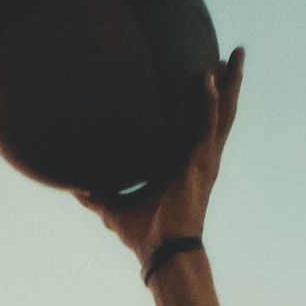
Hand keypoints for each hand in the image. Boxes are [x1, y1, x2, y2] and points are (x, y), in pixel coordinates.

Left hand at [76, 46, 243, 266]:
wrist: (160, 253)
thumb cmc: (143, 233)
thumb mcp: (112, 206)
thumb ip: (95, 192)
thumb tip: (70, 187)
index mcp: (185, 161)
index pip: (200, 120)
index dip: (207, 97)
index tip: (209, 70)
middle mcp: (200, 156)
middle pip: (220, 110)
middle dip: (229, 81)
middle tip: (235, 52)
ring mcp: (204, 159)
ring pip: (224, 113)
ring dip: (230, 83)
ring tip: (236, 54)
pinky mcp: (202, 164)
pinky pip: (208, 127)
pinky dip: (209, 104)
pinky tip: (210, 80)